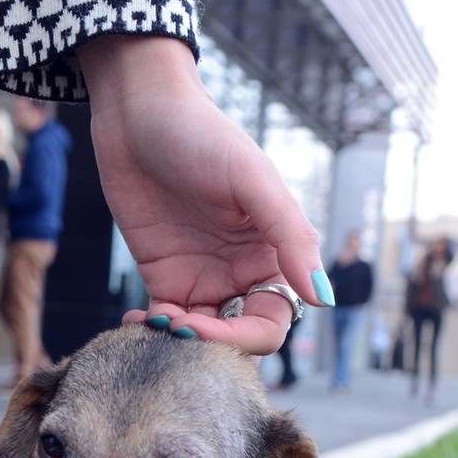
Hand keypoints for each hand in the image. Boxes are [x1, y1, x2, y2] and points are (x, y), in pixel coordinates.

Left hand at [77, 37, 332, 354]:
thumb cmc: (203, 134)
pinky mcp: (163, 277)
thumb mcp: (252, 180)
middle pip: (235, 338)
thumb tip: (323, 298)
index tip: (200, 326)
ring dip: (176, 343)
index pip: (270, 323)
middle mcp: (242, 274)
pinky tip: (134, 320)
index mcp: (273, 257)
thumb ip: (291, 237)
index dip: (241, 338)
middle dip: (206, 346)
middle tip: (173, 329)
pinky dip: (151, 331)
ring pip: (198, 337)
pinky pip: (164, 322)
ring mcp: (202, 278)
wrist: (139, 111)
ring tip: (151, 325)